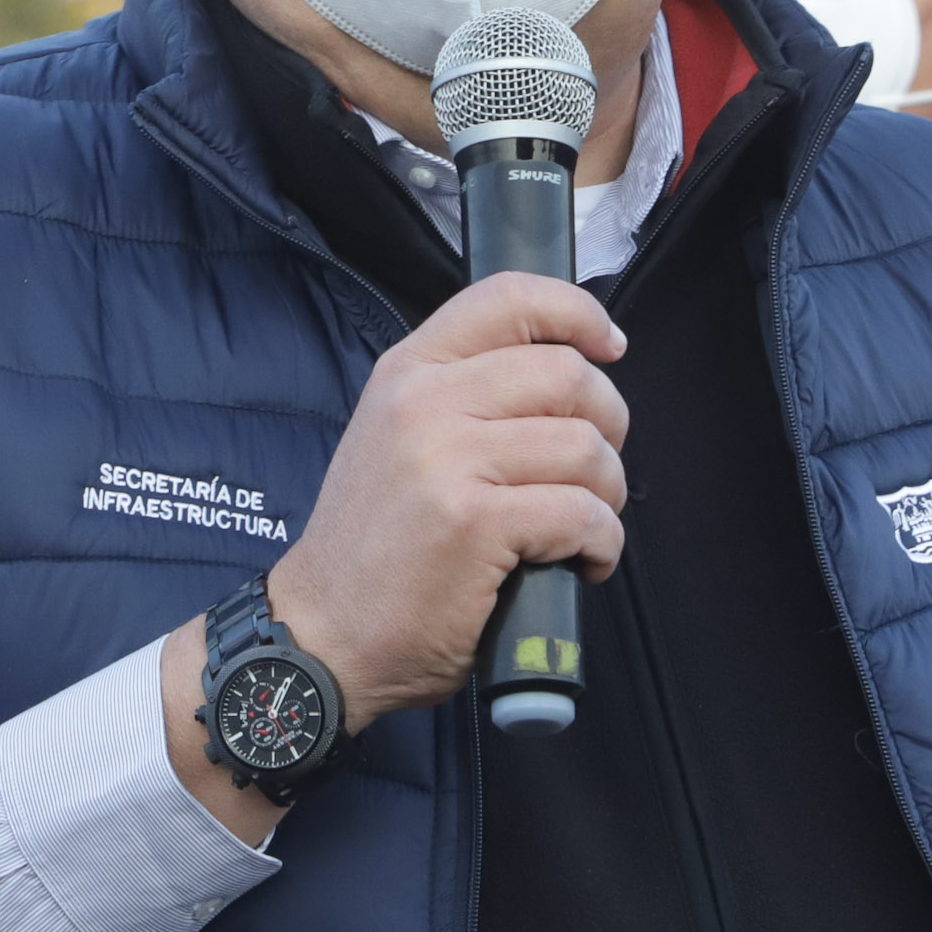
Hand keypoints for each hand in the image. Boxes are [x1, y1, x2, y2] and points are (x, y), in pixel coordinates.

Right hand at [277, 272, 626, 727]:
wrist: (323, 633)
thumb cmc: (372, 551)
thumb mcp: (396, 440)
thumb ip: (462, 398)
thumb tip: (568, 378)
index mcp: (407, 373)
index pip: (507, 298)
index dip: (577, 313)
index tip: (609, 346)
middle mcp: (423, 403)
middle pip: (568, 374)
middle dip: (608, 426)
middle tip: (591, 473)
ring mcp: (446, 459)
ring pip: (585, 447)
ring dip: (606, 495)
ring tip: (579, 528)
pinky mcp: (475, 521)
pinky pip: (583, 513)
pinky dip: (602, 545)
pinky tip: (578, 564)